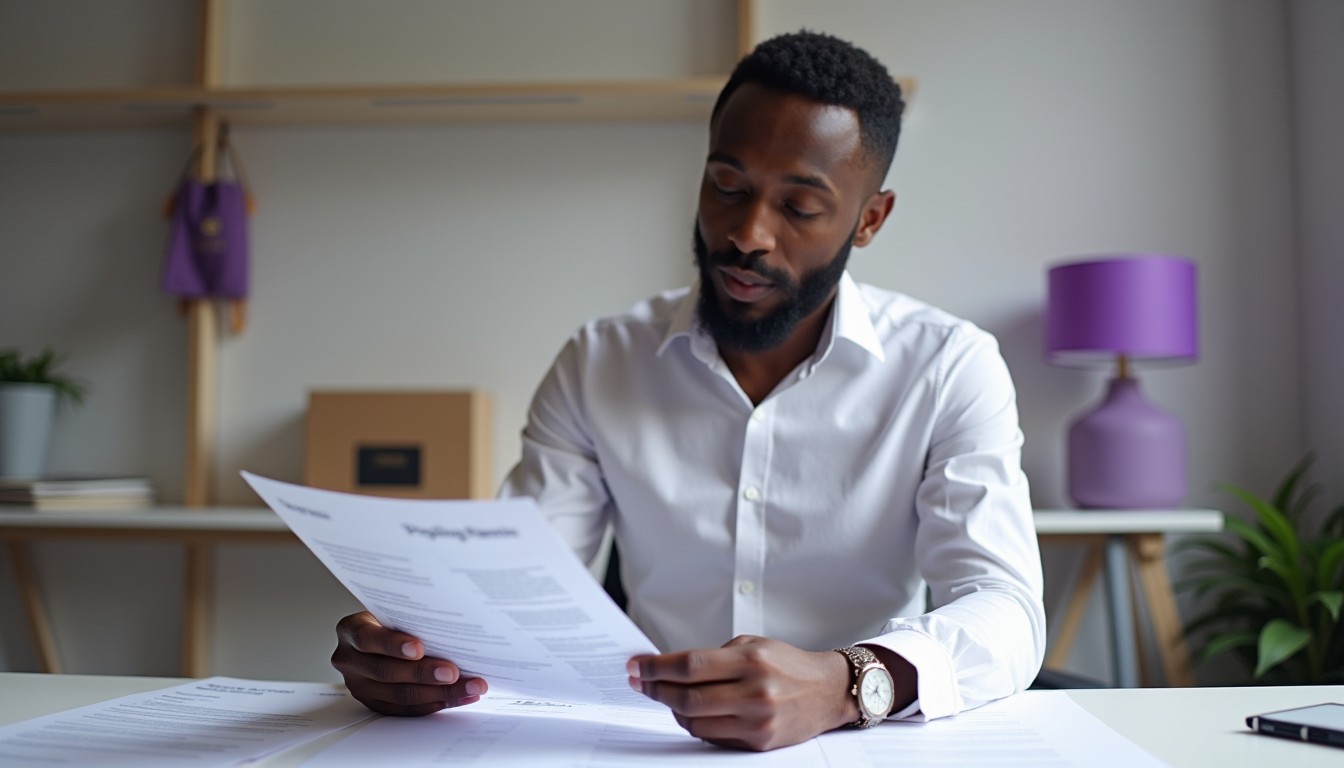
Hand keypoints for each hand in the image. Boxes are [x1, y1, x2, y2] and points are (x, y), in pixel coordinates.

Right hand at [331, 611, 487, 715]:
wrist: (376, 635)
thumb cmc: (391, 618)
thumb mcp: (393, 610)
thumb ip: (411, 619)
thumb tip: (455, 627)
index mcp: (351, 630)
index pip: (368, 638)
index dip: (393, 645)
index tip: (419, 648)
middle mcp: (350, 659)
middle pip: (386, 672)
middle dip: (424, 674)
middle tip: (454, 673)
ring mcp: (359, 685)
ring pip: (399, 695)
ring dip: (439, 693)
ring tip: (468, 687)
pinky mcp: (373, 703)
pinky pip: (405, 710)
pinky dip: (434, 704)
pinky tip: (457, 697)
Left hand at [626, 635, 855, 750]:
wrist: (828, 691)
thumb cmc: (787, 664)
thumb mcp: (753, 645)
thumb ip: (714, 657)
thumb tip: (667, 668)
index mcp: (751, 661)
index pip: (690, 666)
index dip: (656, 667)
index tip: (635, 666)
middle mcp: (755, 693)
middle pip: (687, 698)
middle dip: (655, 690)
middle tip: (640, 682)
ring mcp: (757, 722)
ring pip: (695, 723)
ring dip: (673, 709)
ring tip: (668, 695)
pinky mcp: (759, 743)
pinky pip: (712, 738)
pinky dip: (696, 725)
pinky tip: (693, 711)